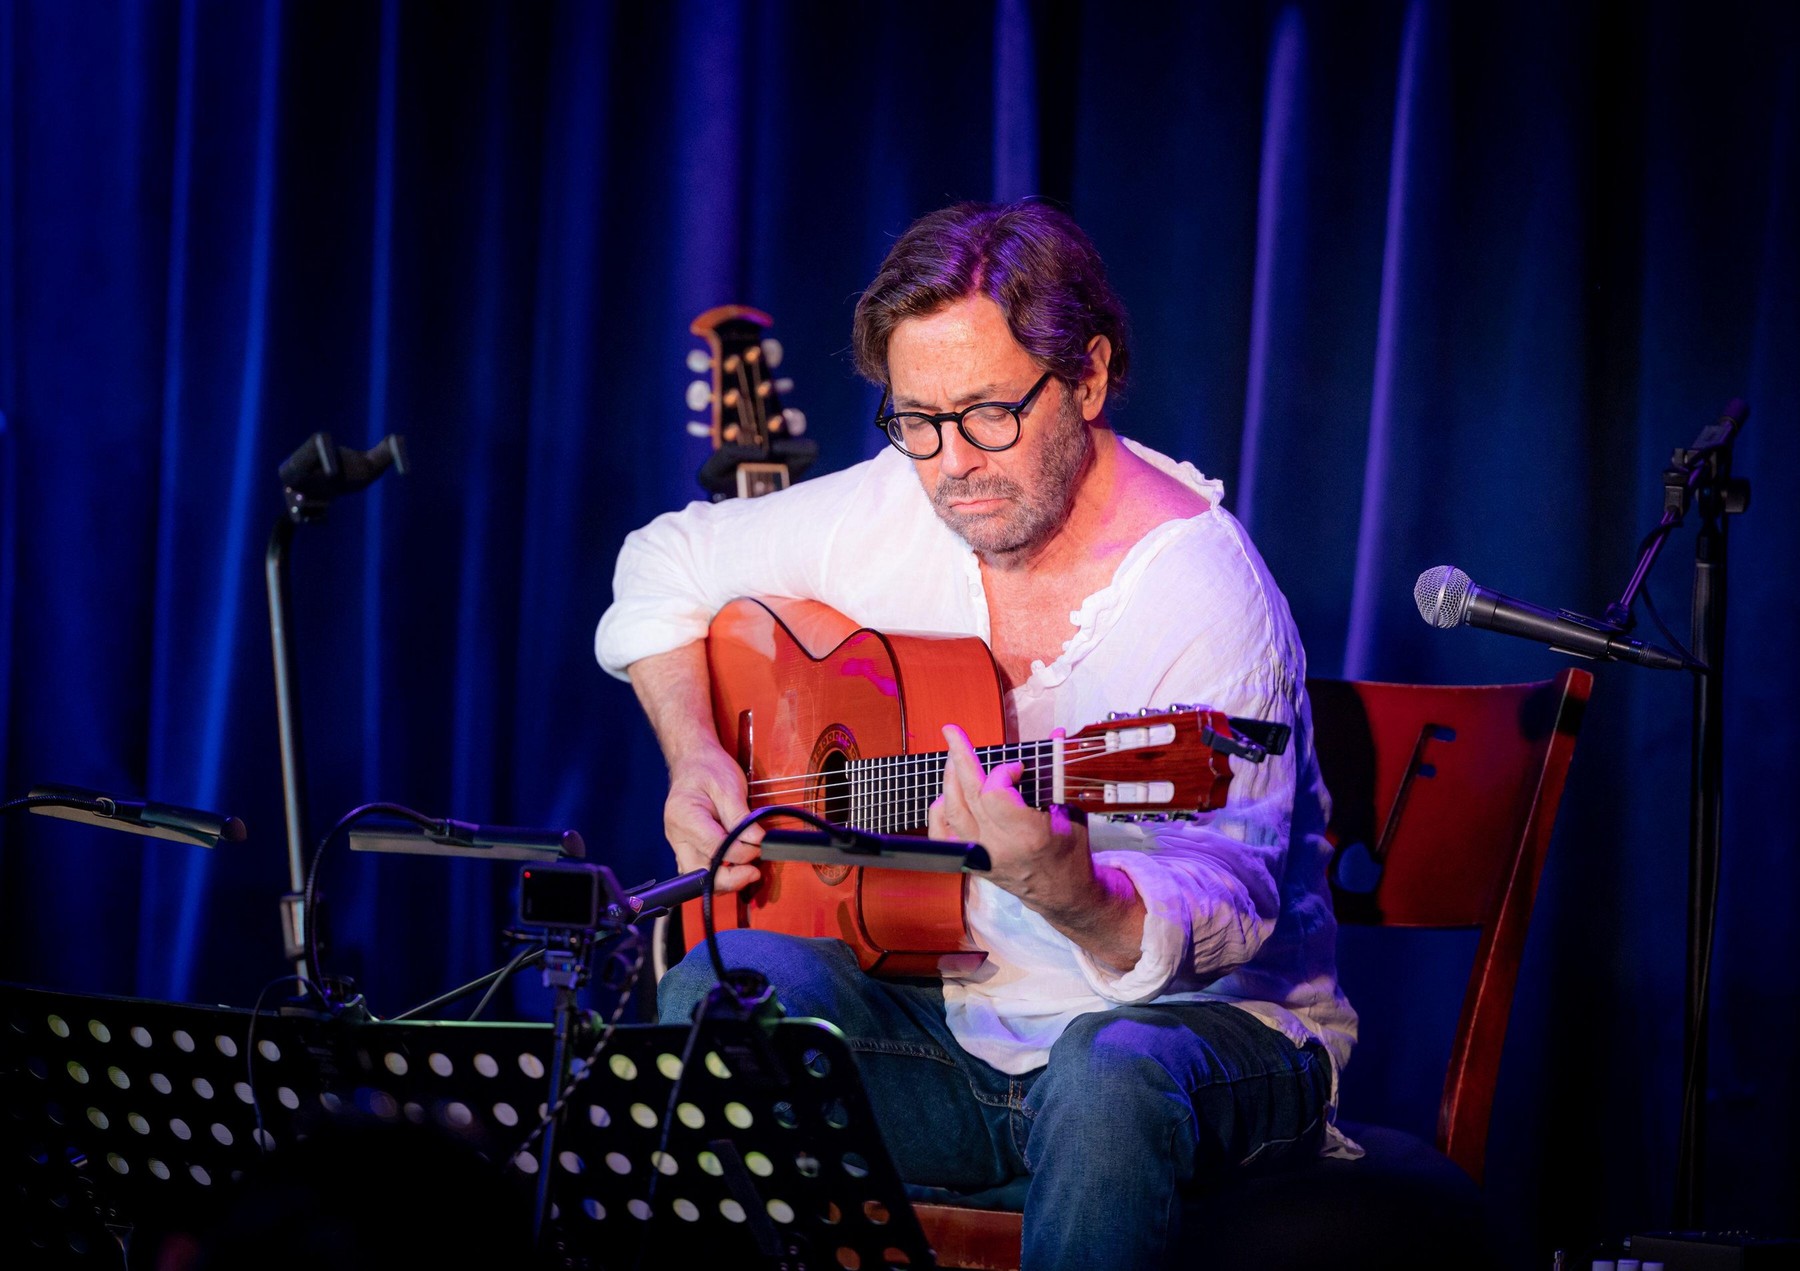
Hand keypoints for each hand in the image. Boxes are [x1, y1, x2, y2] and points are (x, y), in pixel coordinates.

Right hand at [663, 738, 762, 892]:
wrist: (693, 761)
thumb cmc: (708, 769)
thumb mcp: (729, 786)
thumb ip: (741, 817)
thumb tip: (757, 840)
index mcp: (684, 816)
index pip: (714, 848)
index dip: (740, 854)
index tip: (760, 847)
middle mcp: (676, 835)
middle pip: (699, 872)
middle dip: (729, 879)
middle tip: (754, 872)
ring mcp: (678, 843)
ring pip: (698, 876)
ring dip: (724, 879)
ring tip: (748, 871)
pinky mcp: (686, 848)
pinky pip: (700, 869)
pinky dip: (718, 873)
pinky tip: (735, 867)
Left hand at [928, 724, 1145, 968]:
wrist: (1063, 892)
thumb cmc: (1070, 850)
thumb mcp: (1071, 811)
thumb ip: (1057, 773)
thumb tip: (1056, 733)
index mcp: (1027, 834)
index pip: (995, 792)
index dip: (1004, 771)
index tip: (1018, 768)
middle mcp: (999, 846)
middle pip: (968, 795)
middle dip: (959, 757)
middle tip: (952, 732)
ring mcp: (982, 856)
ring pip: (952, 811)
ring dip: (950, 779)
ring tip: (954, 757)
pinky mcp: (972, 862)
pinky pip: (942, 836)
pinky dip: (939, 812)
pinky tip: (946, 795)